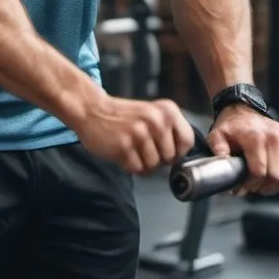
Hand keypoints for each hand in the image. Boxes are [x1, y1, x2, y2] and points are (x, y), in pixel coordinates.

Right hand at [77, 95, 194, 173]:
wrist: (91, 109)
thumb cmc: (122, 116)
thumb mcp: (152, 114)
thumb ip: (169, 130)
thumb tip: (180, 157)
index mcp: (167, 110)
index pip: (187, 141)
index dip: (177, 151)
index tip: (165, 150)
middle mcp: (156, 120)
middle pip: (170, 157)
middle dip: (157, 158)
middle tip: (142, 148)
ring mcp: (139, 133)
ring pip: (153, 165)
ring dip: (141, 163)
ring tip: (130, 149)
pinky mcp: (124, 146)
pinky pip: (136, 168)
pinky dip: (128, 165)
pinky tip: (121, 152)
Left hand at [207, 106, 278, 195]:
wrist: (243, 111)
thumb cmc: (231, 127)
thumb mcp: (216, 136)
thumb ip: (218, 149)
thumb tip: (223, 164)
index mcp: (255, 138)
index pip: (259, 171)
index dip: (250, 185)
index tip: (241, 189)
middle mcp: (275, 137)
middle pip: (275, 176)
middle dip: (261, 187)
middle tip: (251, 187)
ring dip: (275, 185)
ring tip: (262, 183)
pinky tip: (277, 176)